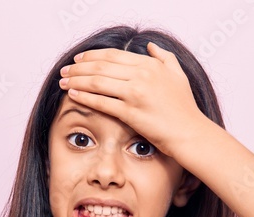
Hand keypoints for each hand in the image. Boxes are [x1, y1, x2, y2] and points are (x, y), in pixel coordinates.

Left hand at [57, 42, 210, 162]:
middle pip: (101, 66)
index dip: (92, 56)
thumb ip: (164, 57)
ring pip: (97, 82)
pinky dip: (84, 97)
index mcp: (150, 65)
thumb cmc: (185, 108)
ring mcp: (136, 93)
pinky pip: (101, 102)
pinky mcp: (131, 112)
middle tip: (64, 70)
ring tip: (63, 82)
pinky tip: (72, 95)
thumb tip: (150, 46)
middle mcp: (141, 75)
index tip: (79, 59)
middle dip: (78, 67)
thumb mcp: (177, 75)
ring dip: (76, 80)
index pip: (113, 55)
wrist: (190, 133)